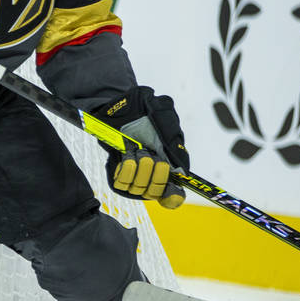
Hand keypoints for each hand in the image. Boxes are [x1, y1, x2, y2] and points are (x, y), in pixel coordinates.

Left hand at [93, 86, 188, 207]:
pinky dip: (125, 168)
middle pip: (156, 191)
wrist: (117, 104)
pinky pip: (121, 183)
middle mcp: (151, 173)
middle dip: (156, 172)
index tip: (173, 188)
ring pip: (139, 188)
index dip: (173, 196)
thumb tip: (182, 169)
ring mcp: (133, 174)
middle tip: (150, 153)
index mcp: (169, 163)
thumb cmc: (142, 108)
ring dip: (140, 167)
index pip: (173, 194)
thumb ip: (174, 139)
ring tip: (137, 149)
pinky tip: (126, 153)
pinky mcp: (117, 173)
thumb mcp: (163, 115)